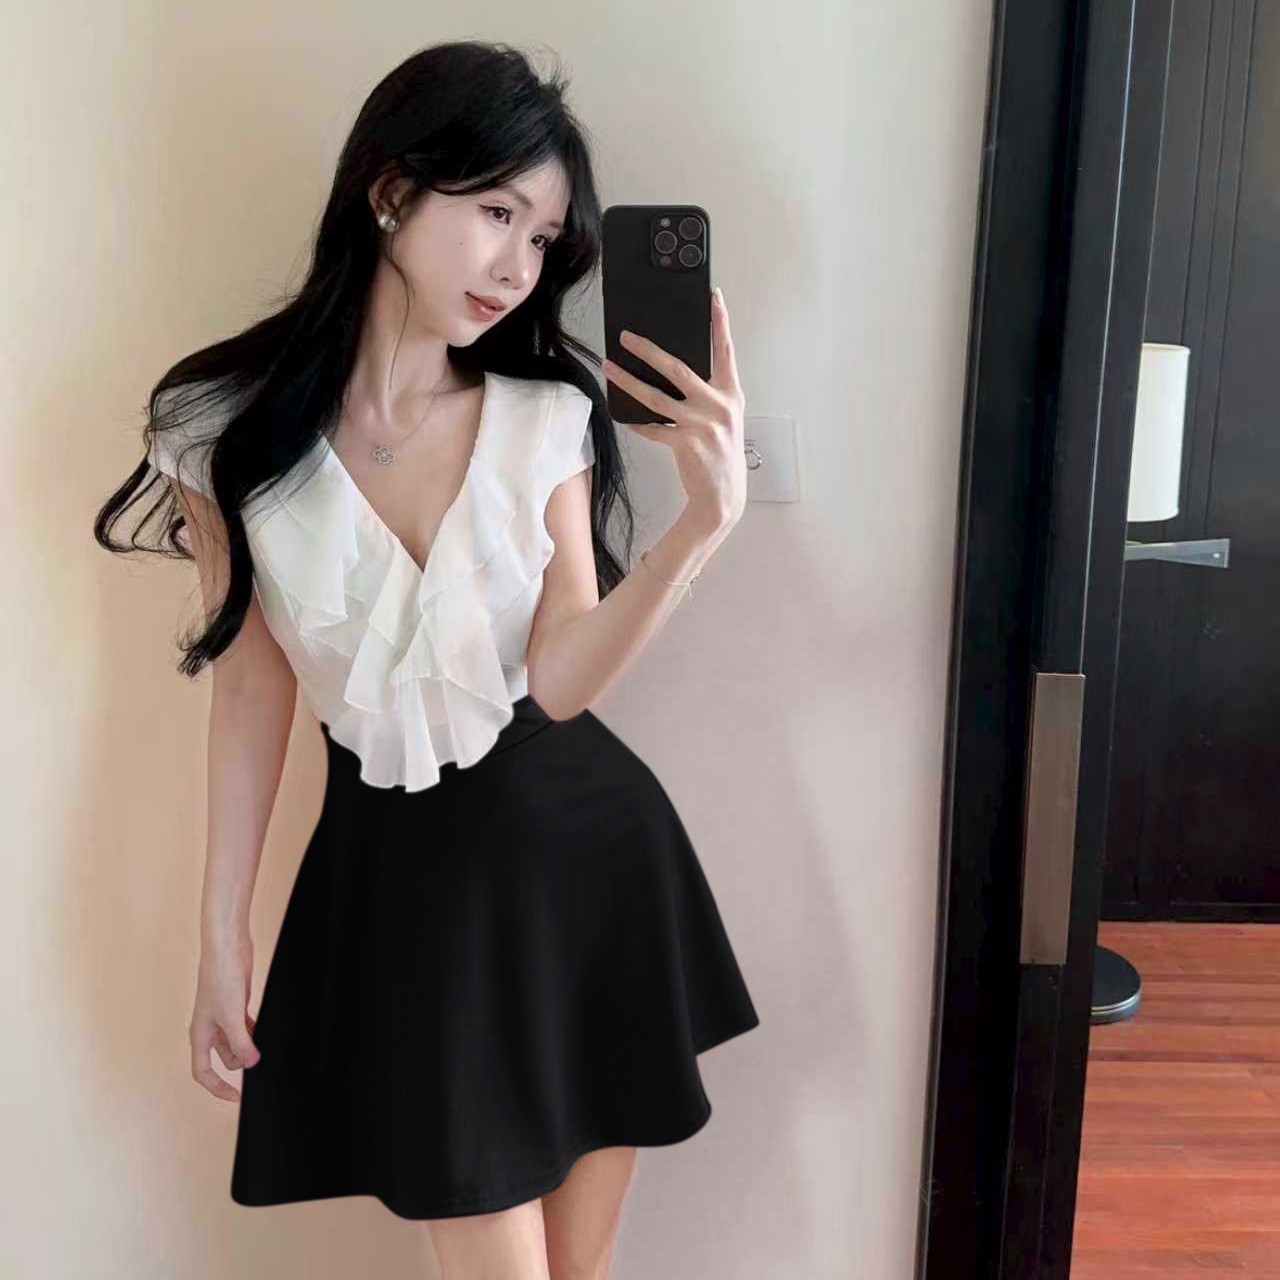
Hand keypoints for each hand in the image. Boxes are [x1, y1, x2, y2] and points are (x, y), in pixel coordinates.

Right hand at [190, 933, 260, 1101]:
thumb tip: (250, 1064)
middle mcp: (209, 1028)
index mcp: (200, 1034)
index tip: (235, 1097)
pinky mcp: (236, 1004)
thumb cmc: (221, 979)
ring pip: (235, 1042)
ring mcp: (223, 1016)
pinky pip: (244, 1027)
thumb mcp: (231, 1016)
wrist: (228, 949)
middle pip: (224, 1057)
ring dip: (248, 1046)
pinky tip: (264, 1031)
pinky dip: (253, 1032)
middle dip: (241, 1061)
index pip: (203, 1071)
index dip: (217, 1088)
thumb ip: (240, 1042)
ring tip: (264, 1045)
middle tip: (259, 1057)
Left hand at [601, 287, 746, 531]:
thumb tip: (671, 369)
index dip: (721, 322)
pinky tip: (621, 414)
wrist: (722, 496)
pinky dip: (635, 422)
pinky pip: (652, 427)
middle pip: (678, 368)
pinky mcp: (685, 444)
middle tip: (626, 335)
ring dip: (628, 380)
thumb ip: (706, 393)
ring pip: (656, 396)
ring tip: (608, 366)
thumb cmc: (720, 452)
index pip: (725, 351)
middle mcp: (718, 406)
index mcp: (731, 394)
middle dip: (648, 349)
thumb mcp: (723, 417)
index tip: (713, 297)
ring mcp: (702, 425)